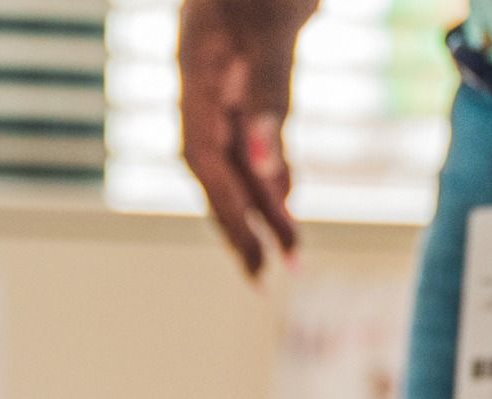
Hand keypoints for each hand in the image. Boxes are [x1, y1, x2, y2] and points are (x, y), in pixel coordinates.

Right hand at [179, 0, 317, 276]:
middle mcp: (206, 77)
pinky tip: (287, 195)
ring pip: (239, 150)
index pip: (206, 161)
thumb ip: (269, 93)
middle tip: (276, 277)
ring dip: (265, 199)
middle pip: (219, 166)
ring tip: (293, 249)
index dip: (229, 215)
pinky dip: (272, 163)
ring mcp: (226, 71)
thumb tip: (265, 168)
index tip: (258, 263)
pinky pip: (255, 128)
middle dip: (247, 222)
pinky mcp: (251, 62)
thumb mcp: (274, 29)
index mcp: (198, 70)